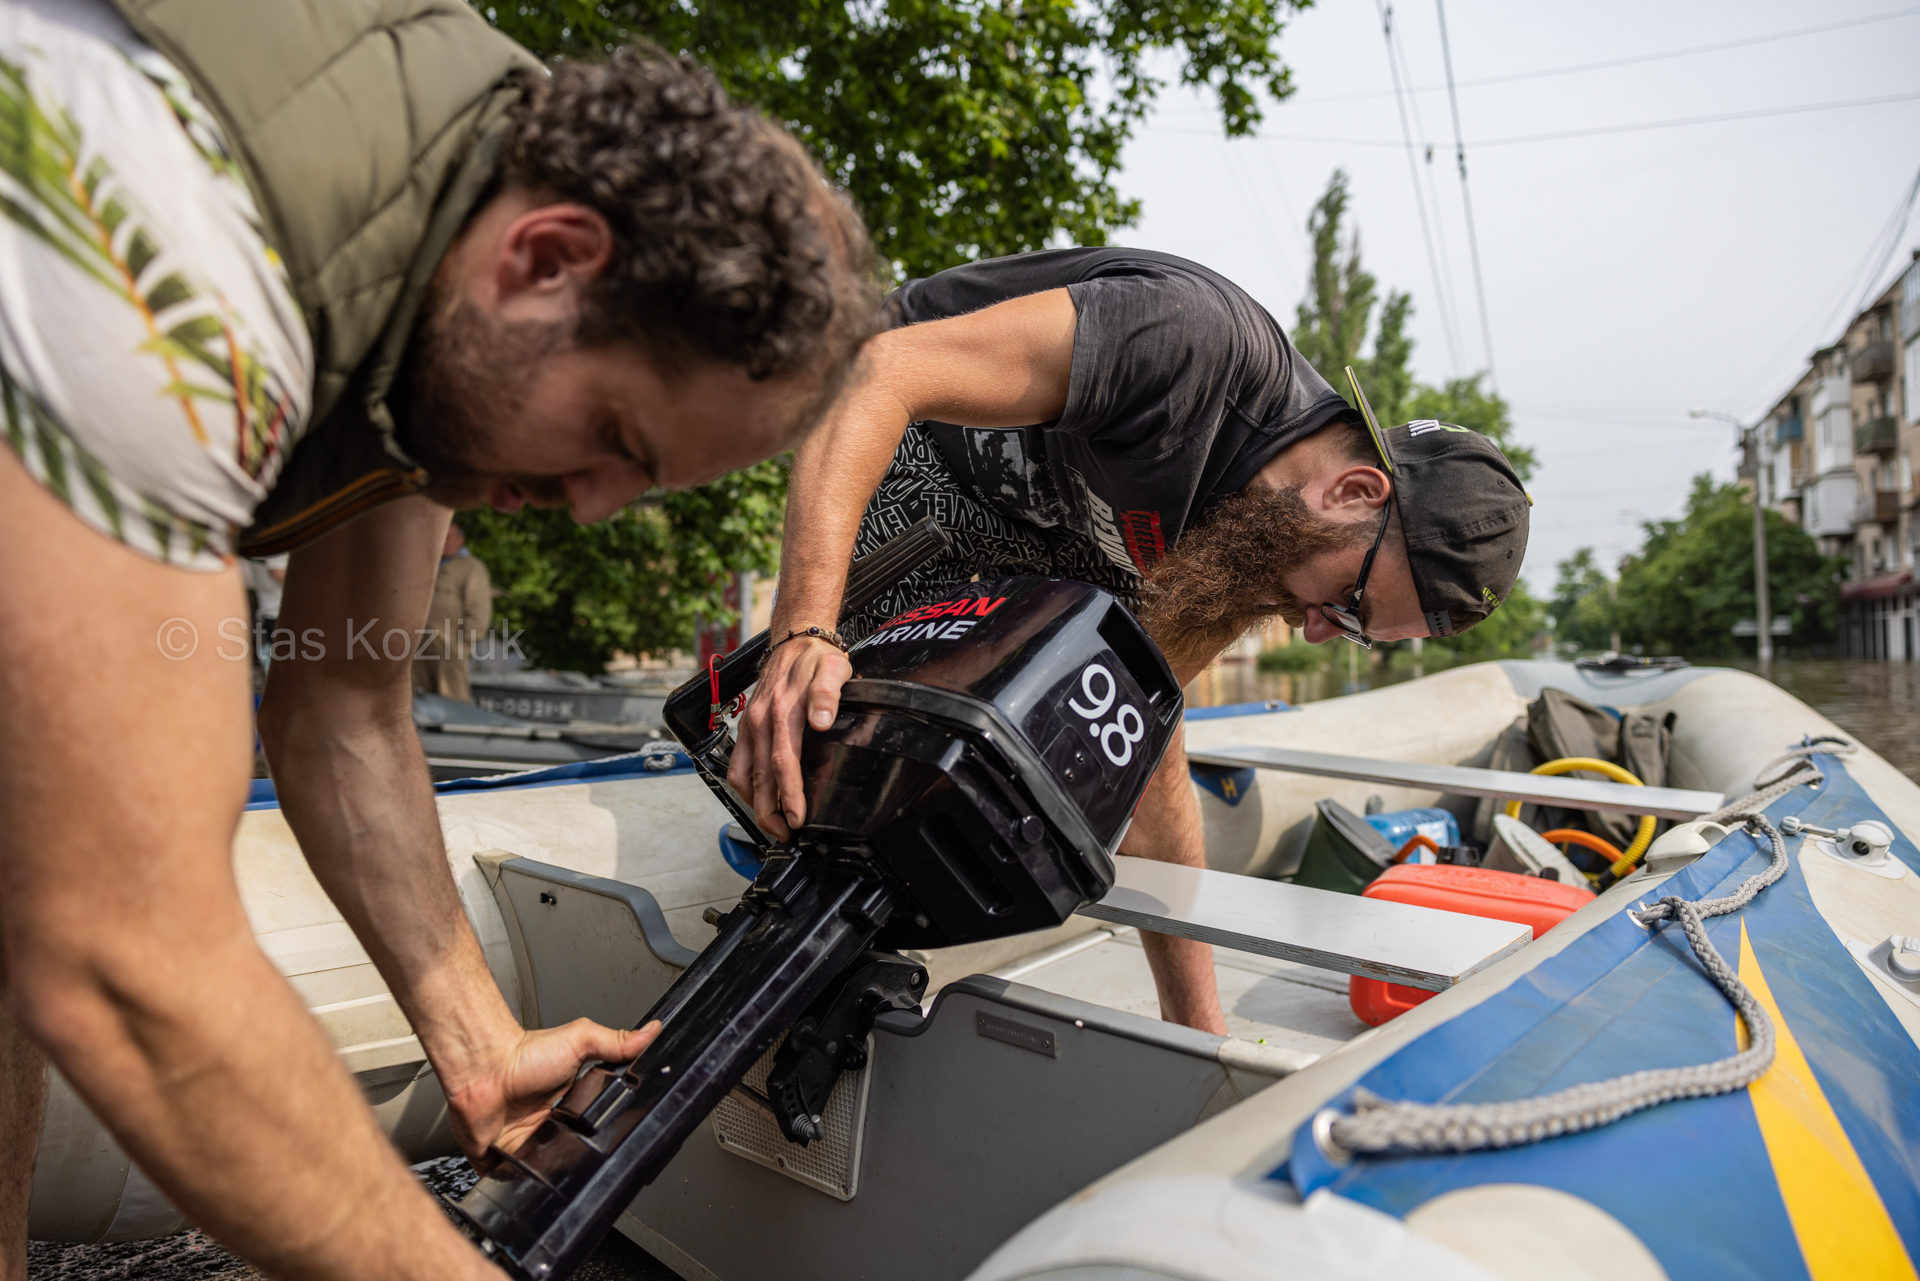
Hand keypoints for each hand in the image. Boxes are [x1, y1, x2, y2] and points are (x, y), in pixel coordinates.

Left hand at [441, 1018, 659, 1162]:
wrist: (484, 1067)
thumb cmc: (523, 1054)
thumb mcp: (581, 1041)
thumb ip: (616, 1040)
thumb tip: (652, 1031)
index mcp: (567, 1104)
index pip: (591, 1128)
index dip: (601, 1137)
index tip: (614, 1140)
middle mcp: (545, 1125)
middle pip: (569, 1156)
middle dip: (575, 1160)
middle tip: (581, 1156)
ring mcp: (521, 1144)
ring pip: (542, 1174)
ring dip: (548, 1174)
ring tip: (557, 1169)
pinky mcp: (498, 1159)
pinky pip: (509, 1182)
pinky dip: (515, 1184)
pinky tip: (526, 1178)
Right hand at [728, 633, 850, 838]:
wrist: (795, 640)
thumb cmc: (816, 658)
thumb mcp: (833, 670)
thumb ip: (827, 695)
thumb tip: (822, 720)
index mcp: (781, 711)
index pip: (782, 763)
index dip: (789, 795)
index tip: (796, 819)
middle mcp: (759, 721)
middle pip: (759, 777)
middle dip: (768, 812)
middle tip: (784, 835)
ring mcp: (749, 725)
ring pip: (742, 774)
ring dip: (754, 803)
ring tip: (772, 824)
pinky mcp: (746, 726)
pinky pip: (738, 763)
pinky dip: (746, 786)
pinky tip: (760, 798)